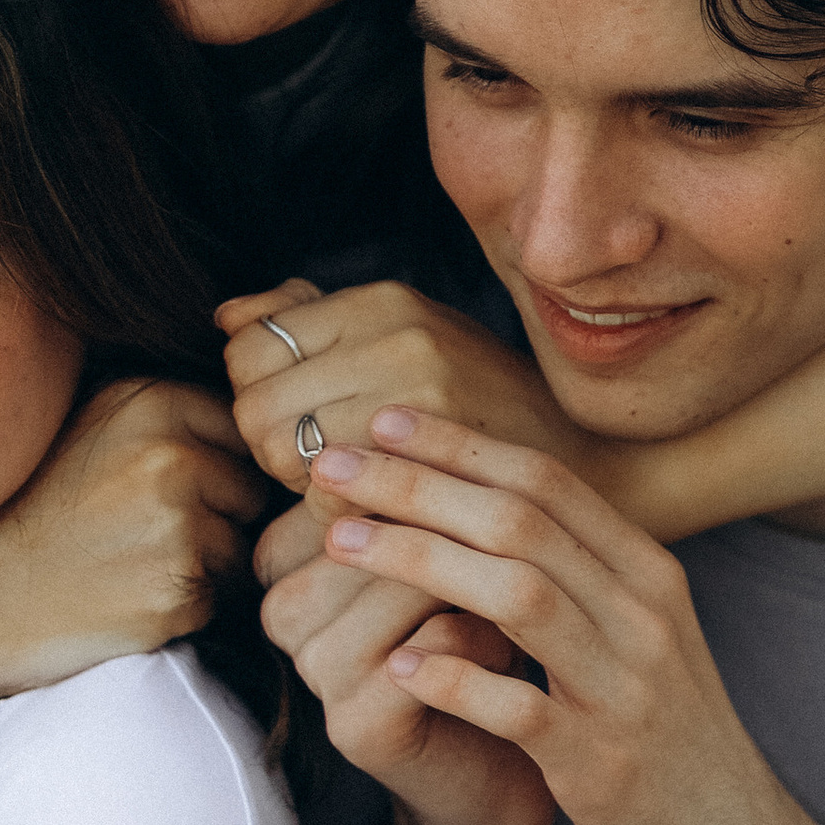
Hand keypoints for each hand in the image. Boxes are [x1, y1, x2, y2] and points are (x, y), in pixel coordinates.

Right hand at [0, 378, 265, 700]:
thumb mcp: (88, 426)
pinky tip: (128, 598)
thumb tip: (255, 416)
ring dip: (205, 564)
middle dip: (218, 514)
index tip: (173, 487)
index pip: (241, 430)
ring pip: (239, 546)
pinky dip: (185, 606)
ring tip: (130, 564)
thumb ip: (164, 411)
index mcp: (150, 401)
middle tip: (143, 532)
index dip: (216, 464)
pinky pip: (218, 598)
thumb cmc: (29, 514)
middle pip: (250, 488)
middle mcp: (170, 456)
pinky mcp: (179, 593)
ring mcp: (177, 526)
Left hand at [218, 281, 587, 497]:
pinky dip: (335, 523)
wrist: (597, 455)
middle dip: (268, 444)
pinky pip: (328, 504)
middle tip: (315, 462)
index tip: (298, 413)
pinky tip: (372, 521)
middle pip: (253, 406)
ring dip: (298, 486)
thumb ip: (315, 317)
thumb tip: (228, 317)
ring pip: (282, 458)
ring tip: (346, 489)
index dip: (257, 390)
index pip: (250, 346)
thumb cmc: (489, 401)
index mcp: (389, 301)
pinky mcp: (436, 469)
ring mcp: (421, 403)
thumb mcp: (410, 334)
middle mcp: (402, 340)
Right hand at [257, 471, 553, 824]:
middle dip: (456, 530)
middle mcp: (288, 609)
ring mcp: (314, 669)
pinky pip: (421, 653)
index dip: (431, 476)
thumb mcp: (461, 558)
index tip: (497, 487)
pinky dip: (479, 644)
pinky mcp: (352, 724)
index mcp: (297, 556)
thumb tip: (426, 415)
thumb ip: (438, 497)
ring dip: (473, 586)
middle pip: (372, 529)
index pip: (354, 484)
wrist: (504, 771)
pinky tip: (510, 653)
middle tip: (525, 544)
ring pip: (397, 585)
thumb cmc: (488, 647)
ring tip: (521, 601)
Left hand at [305, 410, 819, 824]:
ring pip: (517, 594)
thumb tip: (485, 503)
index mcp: (650, 574)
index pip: (546, 480)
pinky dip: (454, 680)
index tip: (385, 420)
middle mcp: (644, 617)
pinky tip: (395, 664)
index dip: (460, 444)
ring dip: (418, 559)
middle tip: (334, 466)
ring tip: (342, 542)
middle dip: (417, 484)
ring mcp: (627, 691)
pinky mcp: (603, 766)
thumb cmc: (668, 739)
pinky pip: (519, 708)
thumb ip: (580, 572)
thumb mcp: (641, 637)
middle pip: (520, 521)